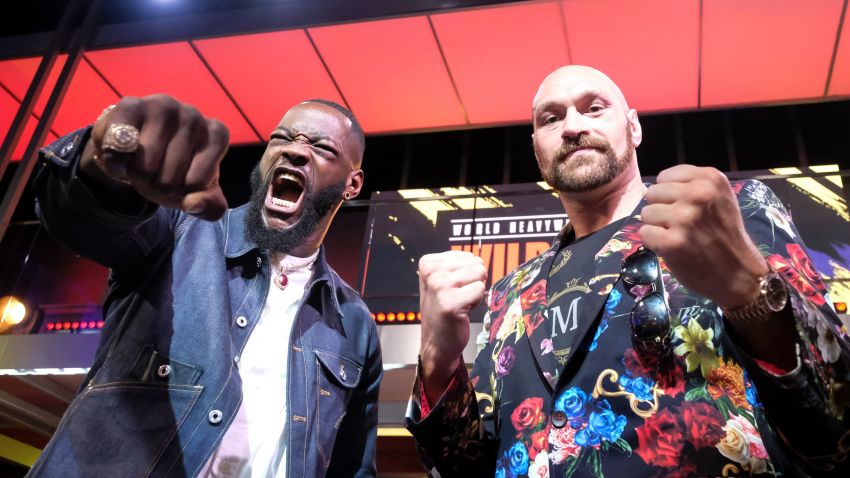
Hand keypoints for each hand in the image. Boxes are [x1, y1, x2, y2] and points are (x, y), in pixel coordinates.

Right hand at [81, 95, 229, 220]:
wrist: (134, 150)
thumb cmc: (172, 171)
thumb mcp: (197, 193)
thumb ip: (209, 206)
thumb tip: (193, 204)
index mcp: (217, 135)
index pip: (197, 184)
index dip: (181, 192)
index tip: (180, 179)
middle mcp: (194, 115)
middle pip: (169, 179)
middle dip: (157, 185)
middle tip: (155, 171)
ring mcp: (163, 106)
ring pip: (144, 168)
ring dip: (135, 176)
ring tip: (139, 162)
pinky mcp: (131, 105)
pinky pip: (119, 150)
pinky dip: (115, 164)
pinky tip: (121, 155)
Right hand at [418, 251, 486, 401]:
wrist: (436, 342)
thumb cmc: (443, 309)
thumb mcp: (443, 280)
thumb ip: (458, 266)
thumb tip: (480, 261)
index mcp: (428, 262)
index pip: (468, 256)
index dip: (466, 274)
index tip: (453, 289)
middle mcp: (432, 271)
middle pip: (476, 263)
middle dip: (472, 281)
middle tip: (458, 297)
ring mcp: (440, 286)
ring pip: (480, 274)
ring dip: (475, 291)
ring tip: (460, 303)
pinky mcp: (451, 303)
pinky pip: (480, 290)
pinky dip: (477, 302)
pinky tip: (462, 311)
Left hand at [639, 165, 767, 308]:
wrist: (739, 273)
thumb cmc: (724, 235)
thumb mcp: (717, 198)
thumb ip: (690, 187)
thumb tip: (650, 188)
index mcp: (710, 178)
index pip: (664, 177)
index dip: (669, 195)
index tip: (686, 208)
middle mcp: (698, 194)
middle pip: (652, 193)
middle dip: (662, 209)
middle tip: (682, 225)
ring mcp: (685, 218)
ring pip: (646, 213)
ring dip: (657, 226)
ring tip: (680, 236)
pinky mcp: (672, 241)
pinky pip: (645, 232)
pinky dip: (654, 242)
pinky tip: (674, 248)